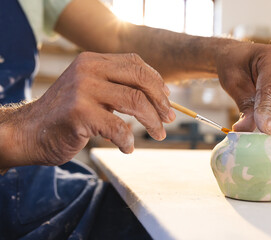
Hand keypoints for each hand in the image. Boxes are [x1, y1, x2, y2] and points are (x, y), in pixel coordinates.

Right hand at [2, 52, 174, 166]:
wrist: (29, 131)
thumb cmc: (66, 114)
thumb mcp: (91, 90)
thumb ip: (117, 87)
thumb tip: (158, 97)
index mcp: (94, 61)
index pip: (136, 64)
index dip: (157, 82)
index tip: (167, 99)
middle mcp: (89, 70)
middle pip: (140, 79)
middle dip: (161, 101)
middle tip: (169, 119)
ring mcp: (83, 90)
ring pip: (135, 102)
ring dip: (153, 122)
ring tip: (160, 134)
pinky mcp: (79, 113)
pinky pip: (119, 128)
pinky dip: (128, 141)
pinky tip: (127, 148)